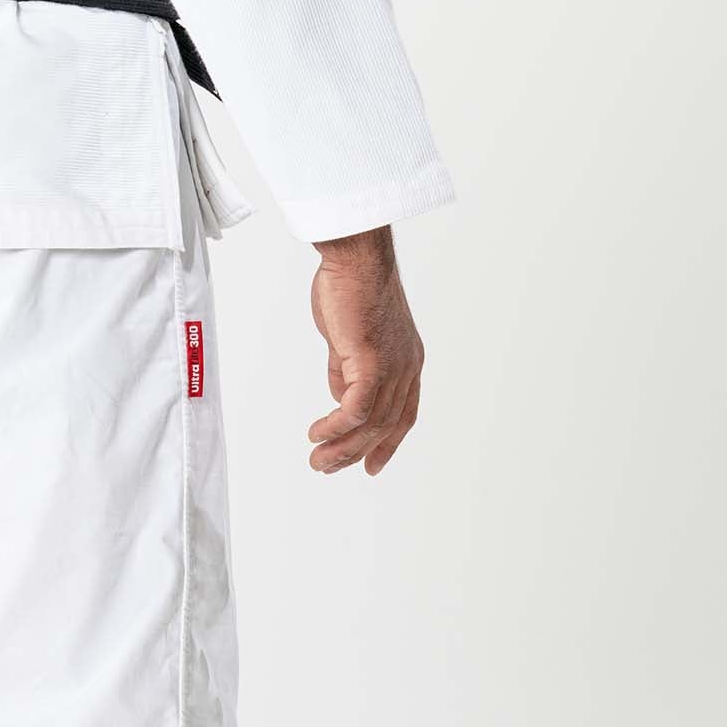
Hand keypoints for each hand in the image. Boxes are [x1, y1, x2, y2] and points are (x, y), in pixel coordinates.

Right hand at [307, 225, 422, 474]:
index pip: (403, 414)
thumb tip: (339, 394)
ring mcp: (392, 366)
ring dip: (341, 447)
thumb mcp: (349, 338)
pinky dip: (336, 426)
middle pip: (385, 426)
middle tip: (328, 467)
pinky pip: (356, 409)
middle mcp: (406, 368)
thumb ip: (346, 368)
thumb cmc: (351, 287)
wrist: (355, 260)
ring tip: (318, 460)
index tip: (371, 465)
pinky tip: (318, 433)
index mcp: (407, 361)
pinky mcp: (372, 362)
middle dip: (356, 452)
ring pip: (370, 423)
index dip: (388, 443)